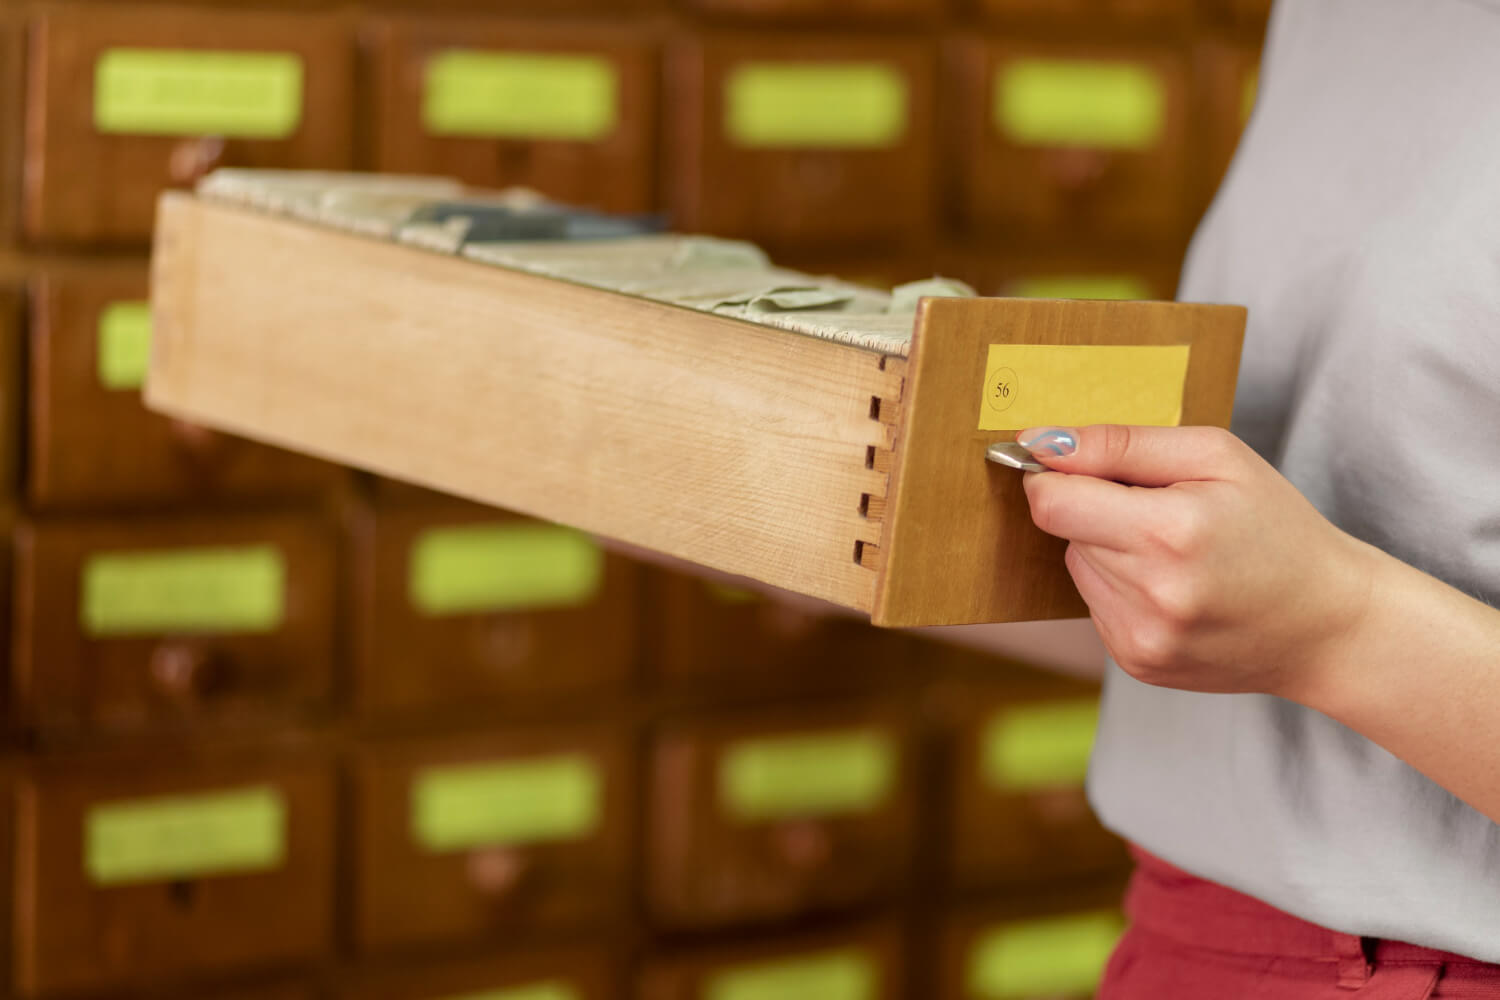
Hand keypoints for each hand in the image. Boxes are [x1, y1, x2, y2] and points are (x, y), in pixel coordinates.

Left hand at [1017, 425, 1378, 698]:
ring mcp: (1141, 637)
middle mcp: (1149, 593)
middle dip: (1097, 508)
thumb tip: (1038, 442)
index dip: (1051, 475)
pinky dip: (1122, 587)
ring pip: (1077, 565)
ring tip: (1177, 553)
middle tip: (1164, 510)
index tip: (1069, 464)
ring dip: (1108, 549)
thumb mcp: (1216, 457)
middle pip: (1065, 530)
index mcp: (1168, 532)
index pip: (1050, 502)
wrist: (1328, 624)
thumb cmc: (1277, 528)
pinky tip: (1175, 588)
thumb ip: (1120, 444)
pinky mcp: (1137, 662)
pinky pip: (1096, 604)